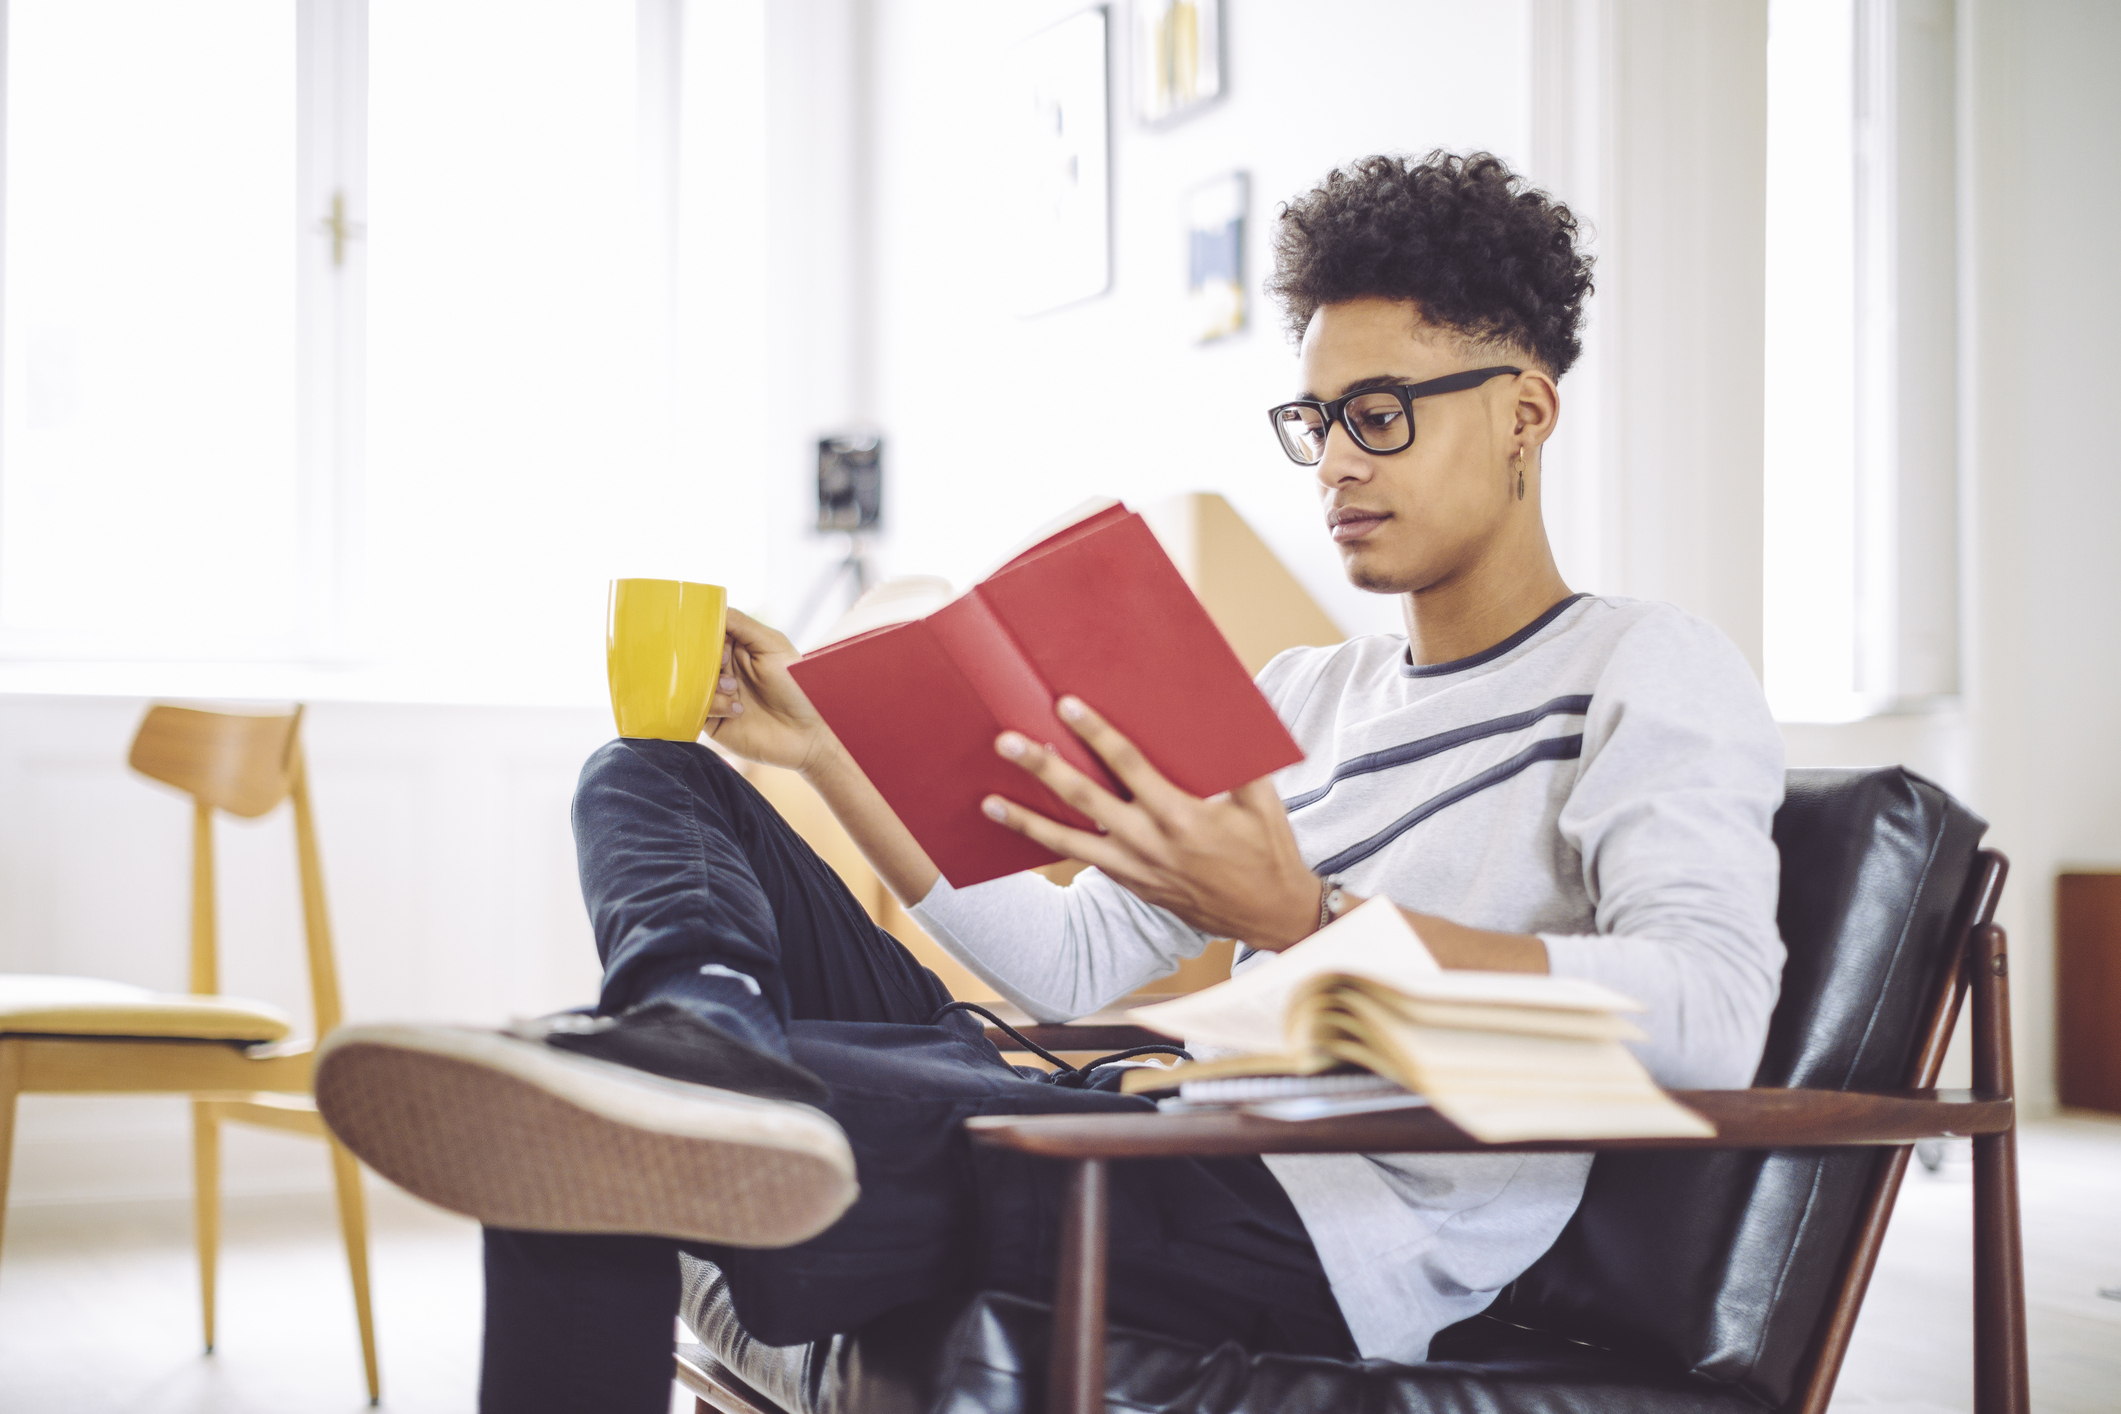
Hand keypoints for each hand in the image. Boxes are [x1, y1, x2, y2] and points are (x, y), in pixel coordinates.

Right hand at [703, 608, 841, 777]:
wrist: (808, 734)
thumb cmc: (798, 686)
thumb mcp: (772, 646)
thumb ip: (742, 625)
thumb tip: (713, 608)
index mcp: (738, 648)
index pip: (708, 633)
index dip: (705, 633)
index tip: (712, 637)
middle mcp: (725, 670)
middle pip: (694, 657)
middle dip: (705, 659)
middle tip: (725, 663)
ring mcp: (718, 695)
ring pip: (691, 683)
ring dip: (710, 684)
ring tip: (734, 690)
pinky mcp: (714, 721)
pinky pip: (695, 709)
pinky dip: (713, 706)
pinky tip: (738, 711)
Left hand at [981, 697, 1320, 950]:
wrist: (1269, 915)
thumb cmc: (1269, 852)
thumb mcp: (1263, 801)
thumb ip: (1241, 759)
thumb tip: (1228, 707)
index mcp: (1183, 816)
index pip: (1129, 765)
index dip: (1095, 733)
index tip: (1065, 706)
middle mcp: (1151, 844)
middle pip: (1085, 800)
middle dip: (1043, 769)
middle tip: (1007, 742)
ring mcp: (1136, 869)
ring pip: (1070, 842)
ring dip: (1028, 820)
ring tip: (989, 802)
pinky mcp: (1132, 884)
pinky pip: (1084, 860)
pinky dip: (1052, 845)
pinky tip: (1025, 830)